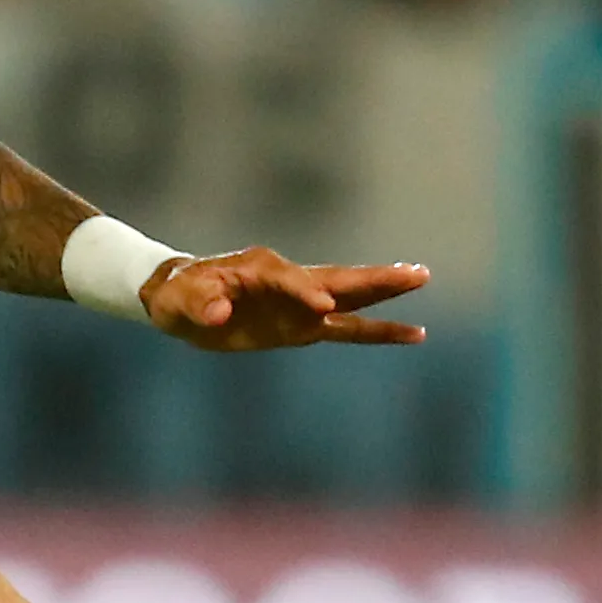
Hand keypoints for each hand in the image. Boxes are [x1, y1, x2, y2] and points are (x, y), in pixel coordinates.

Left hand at [143, 247, 428, 351]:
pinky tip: (411, 332)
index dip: (305, 294)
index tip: (323, 310)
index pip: (290, 280)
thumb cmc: (179, 294)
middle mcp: (288, 281)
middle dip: (374, 278)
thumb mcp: (180, 299)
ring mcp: (300, 303)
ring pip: (350, 298)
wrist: (181, 300)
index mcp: (260, 269)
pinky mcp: (303, 327)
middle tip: (416, 272)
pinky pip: (347, 329)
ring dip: (384, 292)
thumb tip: (219, 314)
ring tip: (422, 279)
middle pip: (339, 278)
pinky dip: (377, 331)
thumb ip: (201, 304)